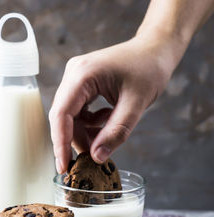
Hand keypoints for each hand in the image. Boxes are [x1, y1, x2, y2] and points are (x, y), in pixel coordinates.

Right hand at [49, 36, 174, 173]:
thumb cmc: (149, 69)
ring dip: (84, 132)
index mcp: (82, 75)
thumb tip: (97, 157)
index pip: (61, 114)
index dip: (61, 143)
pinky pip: (77, 110)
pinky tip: (107, 118)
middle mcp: (73, 74)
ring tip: (106, 135)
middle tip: (90, 159)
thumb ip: (116, 131)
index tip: (64, 167)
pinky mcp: (80, 83)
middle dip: (74, 140)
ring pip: (69, 116)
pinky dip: (90, 122)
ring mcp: (74, 78)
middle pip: (62, 117)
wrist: (154, 49)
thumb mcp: (136, 103)